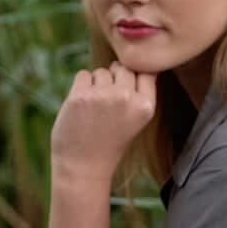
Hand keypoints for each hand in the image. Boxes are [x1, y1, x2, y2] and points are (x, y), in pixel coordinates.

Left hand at [50, 63, 156, 179]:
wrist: (83, 167)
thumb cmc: (109, 141)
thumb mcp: (136, 120)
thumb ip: (138, 93)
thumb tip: (132, 60)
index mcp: (146, 106)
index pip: (146, 71)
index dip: (134, 77)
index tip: (125, 91)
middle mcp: (128, 98)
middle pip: (123, 68)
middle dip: (114, 79)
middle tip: (107, 105)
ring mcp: (103, 96)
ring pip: (101, 71)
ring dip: (96, 84)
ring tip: (95, 110)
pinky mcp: (80, 96)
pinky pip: (83, 75)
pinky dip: (80, 87)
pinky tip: (82, 108)